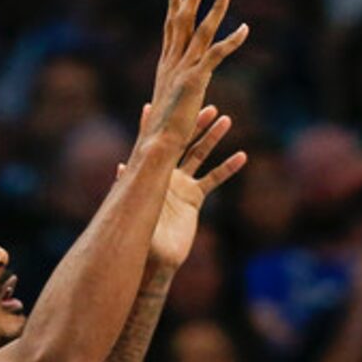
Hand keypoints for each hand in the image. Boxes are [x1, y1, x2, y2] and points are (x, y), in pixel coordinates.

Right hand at [141, 0, 247, 153]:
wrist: (157, 146)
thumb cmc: (157, 135)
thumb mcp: (163, 111)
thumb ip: (164, 101)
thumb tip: (156, 105)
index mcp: (165, 68)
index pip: (170, 30)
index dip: (173, 8)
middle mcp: (173, 63)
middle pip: (182, 21)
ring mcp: (184, 69)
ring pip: (201, 32)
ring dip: (215, 9)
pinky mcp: (196, 80)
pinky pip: (217, 54)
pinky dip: (231, 40)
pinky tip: (245, 29)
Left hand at [143, 108, 247, 269]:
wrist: (159, 259)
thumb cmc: (141, 237)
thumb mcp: (136, 210)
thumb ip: (129, 188)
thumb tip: (119, 167)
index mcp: (152, 174)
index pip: (155, 144)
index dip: (157, 124)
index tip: (162, 102)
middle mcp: (166, 174)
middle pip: (183, 143)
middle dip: (195, 124)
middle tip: (209, 106)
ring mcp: (181, 184)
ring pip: (200, 155)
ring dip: (213, 138)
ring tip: (226, 120)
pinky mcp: (194, 198)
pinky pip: (214, 179)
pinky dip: (228, 168)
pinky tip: (242, 156)